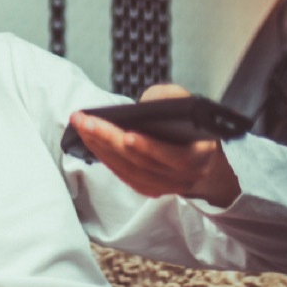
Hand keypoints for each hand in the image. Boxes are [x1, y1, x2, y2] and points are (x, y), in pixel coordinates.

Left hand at [70, 84, 240, 206]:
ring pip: (128, 170)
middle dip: (110, 140)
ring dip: (101, 147)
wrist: (204, 158)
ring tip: (81, 126)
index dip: (151, 147)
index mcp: (199, 157)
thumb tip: (145, 103)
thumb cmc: (194, 126)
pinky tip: (89, 140)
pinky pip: (123, 175)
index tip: (127, 135)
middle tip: (86, 121)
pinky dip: (104, 157)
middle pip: (141, 162)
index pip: (174, 156)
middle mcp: (183, 177)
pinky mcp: (149, 188)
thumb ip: (171, 98)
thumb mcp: (190, 104)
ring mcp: (165, 187)